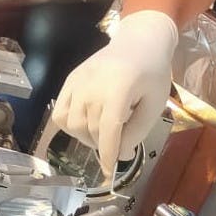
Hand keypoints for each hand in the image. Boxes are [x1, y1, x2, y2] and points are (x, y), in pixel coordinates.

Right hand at [52, 10, 177, 182]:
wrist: (139, 41)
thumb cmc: (152, 73)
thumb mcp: (154, 104)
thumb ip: (137, 131)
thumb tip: (120, 155)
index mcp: (119, 87)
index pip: (108, 130)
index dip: (109, 155)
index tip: (110, 173)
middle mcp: (93, 84)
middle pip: (91, 130)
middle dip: (104, 145)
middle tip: (119, 144)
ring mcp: (78, 81)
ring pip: (73, 125)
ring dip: (87, 138)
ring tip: (104, 134)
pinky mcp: (69, 80)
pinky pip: (60, 113)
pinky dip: (70, 126)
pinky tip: (86, 125)